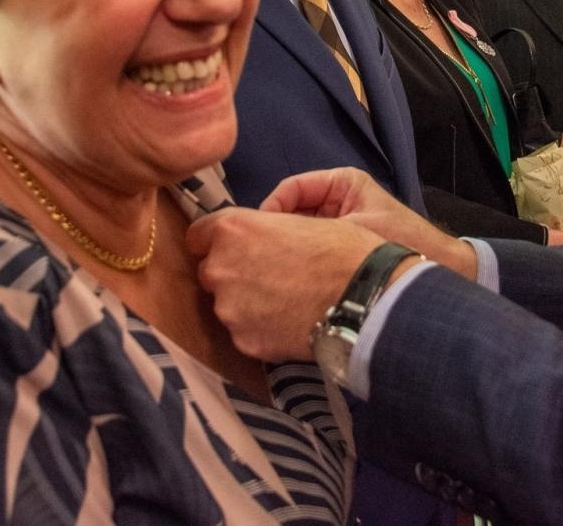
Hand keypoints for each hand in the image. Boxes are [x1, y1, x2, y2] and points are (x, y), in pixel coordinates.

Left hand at [188, 207, 388, 361]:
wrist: (364, 296)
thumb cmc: (340, 249)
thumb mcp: (296, 221)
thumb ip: (258, 232)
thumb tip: (252, 242)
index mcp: (232, 229)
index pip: (198, 236)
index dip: (217, 241)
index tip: (235, 248)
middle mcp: (220, 267)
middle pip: (211, 271)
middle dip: (233, 273)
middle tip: (270, 277)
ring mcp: (229, 308)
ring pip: (227, 304)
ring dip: (246, 303)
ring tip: (285, 302)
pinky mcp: (243, 341)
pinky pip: (244, 332)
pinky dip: (261, 328)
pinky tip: (290, 322)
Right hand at [263, 168, 473, 274]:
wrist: (441, 268)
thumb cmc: (405, 240)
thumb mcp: (360, 228)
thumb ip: (318, 230)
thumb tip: (273, 236)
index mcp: (342, 183)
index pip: (293, 188)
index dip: (273, 208)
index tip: (261, 232)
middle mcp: (336, 199)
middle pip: (291, 210)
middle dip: (276, 230)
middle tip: (261, 253)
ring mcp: (336, 223)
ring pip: (297, 232)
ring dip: (287, 246)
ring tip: (271, 266)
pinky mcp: (339, 246)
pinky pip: (310, 249)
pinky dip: (300, 260)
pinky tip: (290, 276)